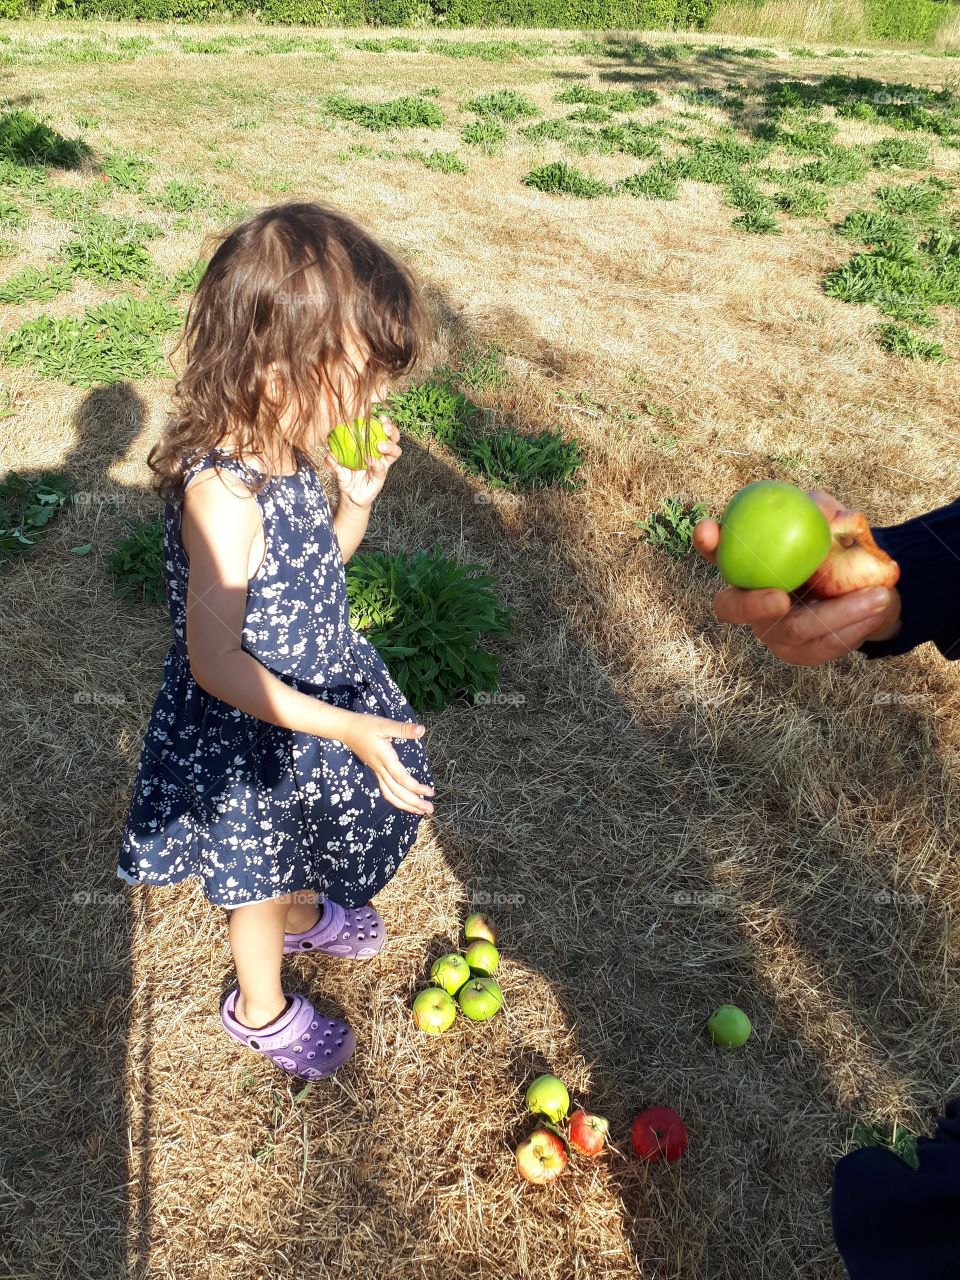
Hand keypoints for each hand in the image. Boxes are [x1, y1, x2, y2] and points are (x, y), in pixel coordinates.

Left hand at [325, 412, 401, 509]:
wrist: (350, 495)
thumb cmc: (345, 475)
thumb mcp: (337, 465)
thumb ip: (333, 459)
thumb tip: (328, 452)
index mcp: (373, 445)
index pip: (382, 430)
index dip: (384, 422)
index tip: (379, 415)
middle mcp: (381, 453)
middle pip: (394, 438)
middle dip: (392, 430)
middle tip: (384, 426)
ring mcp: (384, 464)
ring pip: (396, 452)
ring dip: (390, 446)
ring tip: (379, 444)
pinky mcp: (382, 476)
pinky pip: (382, 468)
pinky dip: (376, 463)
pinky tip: (369, 460)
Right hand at [341, 713, 434, 814]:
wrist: (346, 730)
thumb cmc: (365, 726)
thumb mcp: (384, 724)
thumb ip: (403, 729)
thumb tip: (422, 730)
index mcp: (385, 759)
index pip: (401, 779)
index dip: (416, 788)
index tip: (430, 792)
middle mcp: (381, 769)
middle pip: (397, 792)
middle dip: (414, 803)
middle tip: (430, 810)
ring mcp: (377, 772)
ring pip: (390, 794)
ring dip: (405, 805)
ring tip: (420, 811)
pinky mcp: (376, 772)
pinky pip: (387, 790)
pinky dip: (397, 799)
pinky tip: (405, 802)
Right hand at [692, 492, 901, 666]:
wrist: (871, 585)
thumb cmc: (838, 544)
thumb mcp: (832, 518)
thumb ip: (820, 509)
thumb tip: (816, 508)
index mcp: (746, 565)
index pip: (717, 553)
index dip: (707, 544)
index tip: (709, 529)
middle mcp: (748, 602)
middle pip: (732, 609)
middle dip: (751, 604)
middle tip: (779, 599)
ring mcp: (770, 632)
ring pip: (793, 631)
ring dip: (837, 614)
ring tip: (878, 596)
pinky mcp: (800, 653)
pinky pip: (822, 647)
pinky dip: (853, 627)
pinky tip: (879, 609)